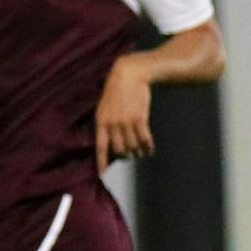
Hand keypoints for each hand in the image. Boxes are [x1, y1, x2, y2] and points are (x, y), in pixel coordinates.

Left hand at [95, 55, 154, 170]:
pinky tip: (150, 150)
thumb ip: (106, 124)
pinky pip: (145, 139)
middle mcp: (113, 124)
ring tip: (141, 153)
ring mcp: (127, 122)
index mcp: (101, 121)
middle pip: (120, 150)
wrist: (129, 75)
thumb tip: (110, 144)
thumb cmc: (116, 92)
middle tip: (129, 156)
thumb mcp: (104, 107)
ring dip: (138, 152)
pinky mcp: (140, 118)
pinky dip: (148, 147)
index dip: (102, 162)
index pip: (100, 147)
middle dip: (125, 156)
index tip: (102, 174)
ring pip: (133, 146)